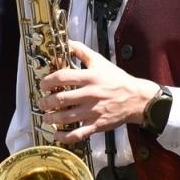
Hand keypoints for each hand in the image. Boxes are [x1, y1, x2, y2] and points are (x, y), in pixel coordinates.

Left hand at [37, 40, 156, 144]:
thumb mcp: (100, 61)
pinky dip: (64, 137)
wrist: (136, 98)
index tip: (43, 84)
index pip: (62, 77)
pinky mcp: (97, 125)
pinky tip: (56, 135)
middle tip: (42, 103)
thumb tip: (67, 42)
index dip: (48, 81)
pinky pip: (77, 134)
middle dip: (46, 102)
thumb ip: (82, 51)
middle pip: (61, 99)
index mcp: (90, 77)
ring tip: (46, 117)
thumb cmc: (117, 79)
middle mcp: (90, 94)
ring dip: (51, 118)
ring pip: (65, 118)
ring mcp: (93, 111)